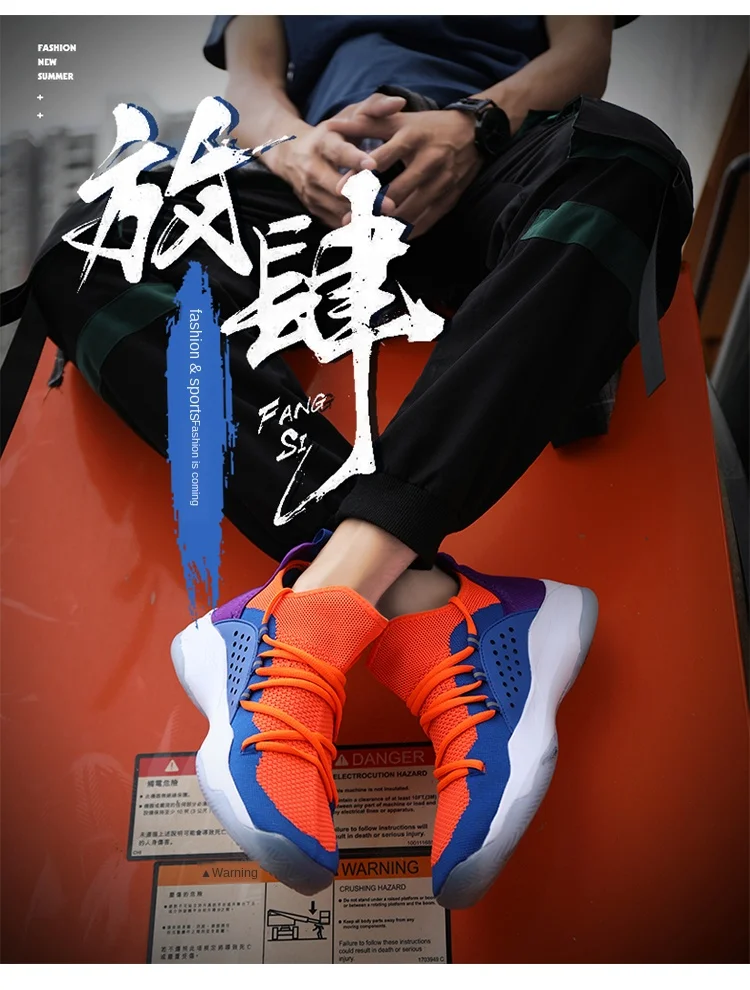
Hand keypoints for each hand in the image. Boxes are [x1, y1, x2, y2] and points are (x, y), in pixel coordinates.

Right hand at [264, 93, 404, 227]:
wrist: (289, 154)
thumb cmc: (331, 133)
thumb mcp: (347, 116)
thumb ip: (374, 108)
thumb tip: (399, 102)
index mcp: (322, 143)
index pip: (339, 152)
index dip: (355, 159)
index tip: (374, 165)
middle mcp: (312, 170)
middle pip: (338, 188)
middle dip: (364, 198)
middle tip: (390, 206)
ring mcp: (311, 193)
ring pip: (338, 210)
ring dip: (364, 218)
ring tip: (391, 224)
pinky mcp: (314, 210)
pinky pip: (336, 224)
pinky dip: (357, 229)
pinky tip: (380, 232)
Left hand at [329, 109, 483, 237]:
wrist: (476, 132)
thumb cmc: (430, 126)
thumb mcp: (401, 120)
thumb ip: (367, 124)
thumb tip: (335, 126)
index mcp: (412, 137)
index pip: (381, 159)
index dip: (360, 176)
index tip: (339, 191)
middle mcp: (428, 160)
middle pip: (394, 193)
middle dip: (369, 210)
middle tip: (346, 223)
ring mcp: (441, 182)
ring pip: (409, 212)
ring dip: (385, 227)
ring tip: (362, 237)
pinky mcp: (450, 198)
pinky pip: (426, 222)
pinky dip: (406, 233)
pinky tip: (389, 240)